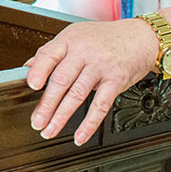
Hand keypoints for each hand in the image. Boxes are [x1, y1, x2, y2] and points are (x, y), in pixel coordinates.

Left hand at [26, 18, 156, 145]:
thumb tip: (28, 67)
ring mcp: (101, 66)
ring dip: (61, 116)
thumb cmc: (106, 38)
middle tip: (36, 121)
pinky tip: (80, 135)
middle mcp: (84, 52)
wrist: (142, 37)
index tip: (31, 86)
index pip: (48, 55)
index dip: (38, 71)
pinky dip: (89, 123)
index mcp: (69, 40)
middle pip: (61, 80)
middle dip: (46, 104)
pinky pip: (101, 105)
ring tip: (50, 130)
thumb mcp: (76, 36)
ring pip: (77, 94)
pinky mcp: (116, 80)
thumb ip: (52, 51)